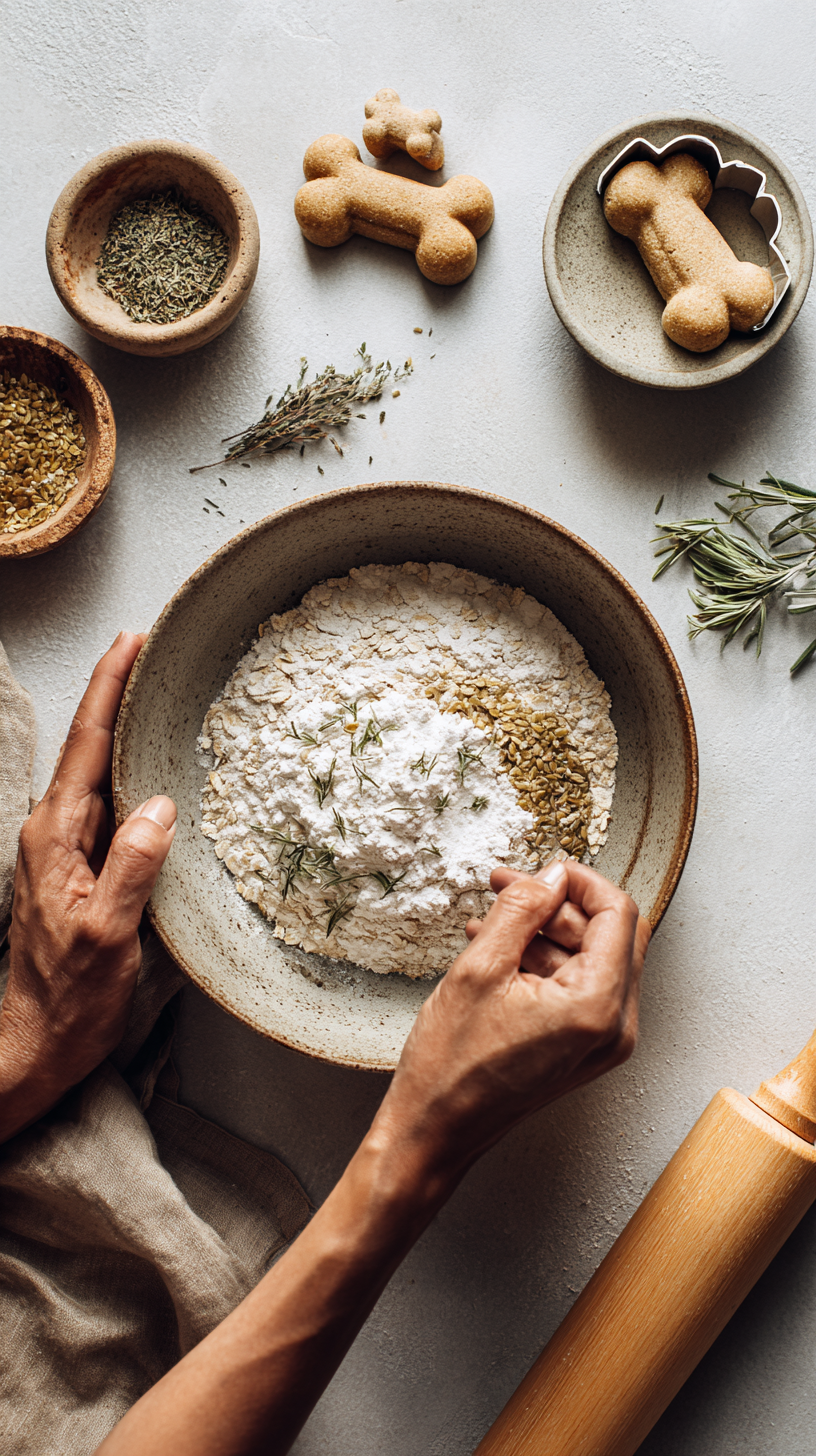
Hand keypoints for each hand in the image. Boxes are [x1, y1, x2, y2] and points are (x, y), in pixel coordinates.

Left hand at [0, 631, 176, 1140]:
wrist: (38, 1044)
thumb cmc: (69, 997)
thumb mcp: (107, 934)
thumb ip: (133, 867)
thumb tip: (159, 806)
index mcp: (55, 837)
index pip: (86, 746)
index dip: (108, 689)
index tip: (131, 642)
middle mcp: (54, 833)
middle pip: (89, 747)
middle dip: (117, 693)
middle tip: (152, 649)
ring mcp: (66, 850)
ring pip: (99, 774)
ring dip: (125, 731)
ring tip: (159, 694)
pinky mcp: (81, 868)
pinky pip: (109, 807)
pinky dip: (130, 774)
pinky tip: (154, 769)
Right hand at [370, 859, 649, 1186]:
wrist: (435, 1132)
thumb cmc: (450, 1066)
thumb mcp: (478, 968)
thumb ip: (521, 910)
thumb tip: (550, 875)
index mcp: (596, 1006)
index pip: (618, 914)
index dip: (578, 881)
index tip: (537, 872)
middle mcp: (614, 1027)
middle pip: (611, 935)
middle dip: (560, 904)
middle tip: (507, 887)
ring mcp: (603, 1042)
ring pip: (594, 958)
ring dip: (547, 932)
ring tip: (490, 921)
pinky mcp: (585, 1049)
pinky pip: (581, 988)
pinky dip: (546, 963)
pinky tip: (500, 952)